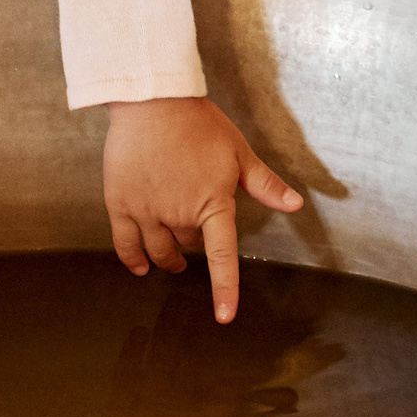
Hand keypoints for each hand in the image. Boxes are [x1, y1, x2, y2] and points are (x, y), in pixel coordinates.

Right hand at [101, 97, 301, 322]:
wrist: (152, 100)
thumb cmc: (198, 123)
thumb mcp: (238, 152)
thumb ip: (265, 184)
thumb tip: (296, 204)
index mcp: (212, 203)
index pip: (222, 256)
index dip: (224, 289)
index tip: (224, 316)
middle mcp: (178, 213)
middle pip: (189, 246)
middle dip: (195, 242)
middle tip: (196, 232)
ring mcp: (146, 210)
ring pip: (159, 249)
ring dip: (168, 258)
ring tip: (173, 260)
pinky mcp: (120, 203)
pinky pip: (125, 244)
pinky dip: (133, 259)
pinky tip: (139, 266)